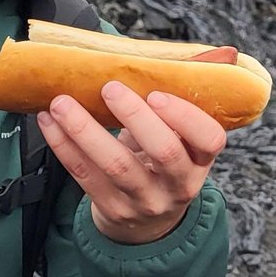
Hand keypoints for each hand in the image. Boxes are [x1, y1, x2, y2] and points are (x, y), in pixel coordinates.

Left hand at [37, 78, 227, 244]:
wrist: (147, 223)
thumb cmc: (166, 162)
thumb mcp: (184, 137)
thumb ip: (191, 95)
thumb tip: (226, 53)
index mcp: (201, 160)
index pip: (209, 140)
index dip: (186, 117)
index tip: (158, 94)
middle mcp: (178, 185)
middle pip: (164, 153)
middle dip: (135, 117)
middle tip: (110, 88)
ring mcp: (144, 201)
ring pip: (116, 166)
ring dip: (86, 130)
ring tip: (62, 102)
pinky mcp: (111, 209)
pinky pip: (85, 177)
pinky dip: (64, 146)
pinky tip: (50, 122)